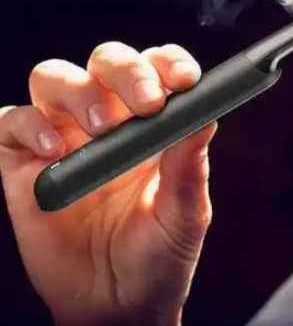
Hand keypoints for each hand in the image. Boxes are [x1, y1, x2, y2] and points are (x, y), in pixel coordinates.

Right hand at [0, 42, 217, 325]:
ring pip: (55, 77)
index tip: (185, 80)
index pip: (158, 68)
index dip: (169, 63)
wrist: (117, 304)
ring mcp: (65, 136)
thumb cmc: (158, 254)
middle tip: (146, 103)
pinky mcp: (25, 162)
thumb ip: (190, 165)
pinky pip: (13, 121)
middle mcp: (108, 119)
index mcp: (152, 123)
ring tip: (101, 130)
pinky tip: (54, 150)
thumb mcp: (184, 212)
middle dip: (126, 70)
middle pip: (107, 60)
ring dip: (79, 92)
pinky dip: (29, 125)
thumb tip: (204, 115)